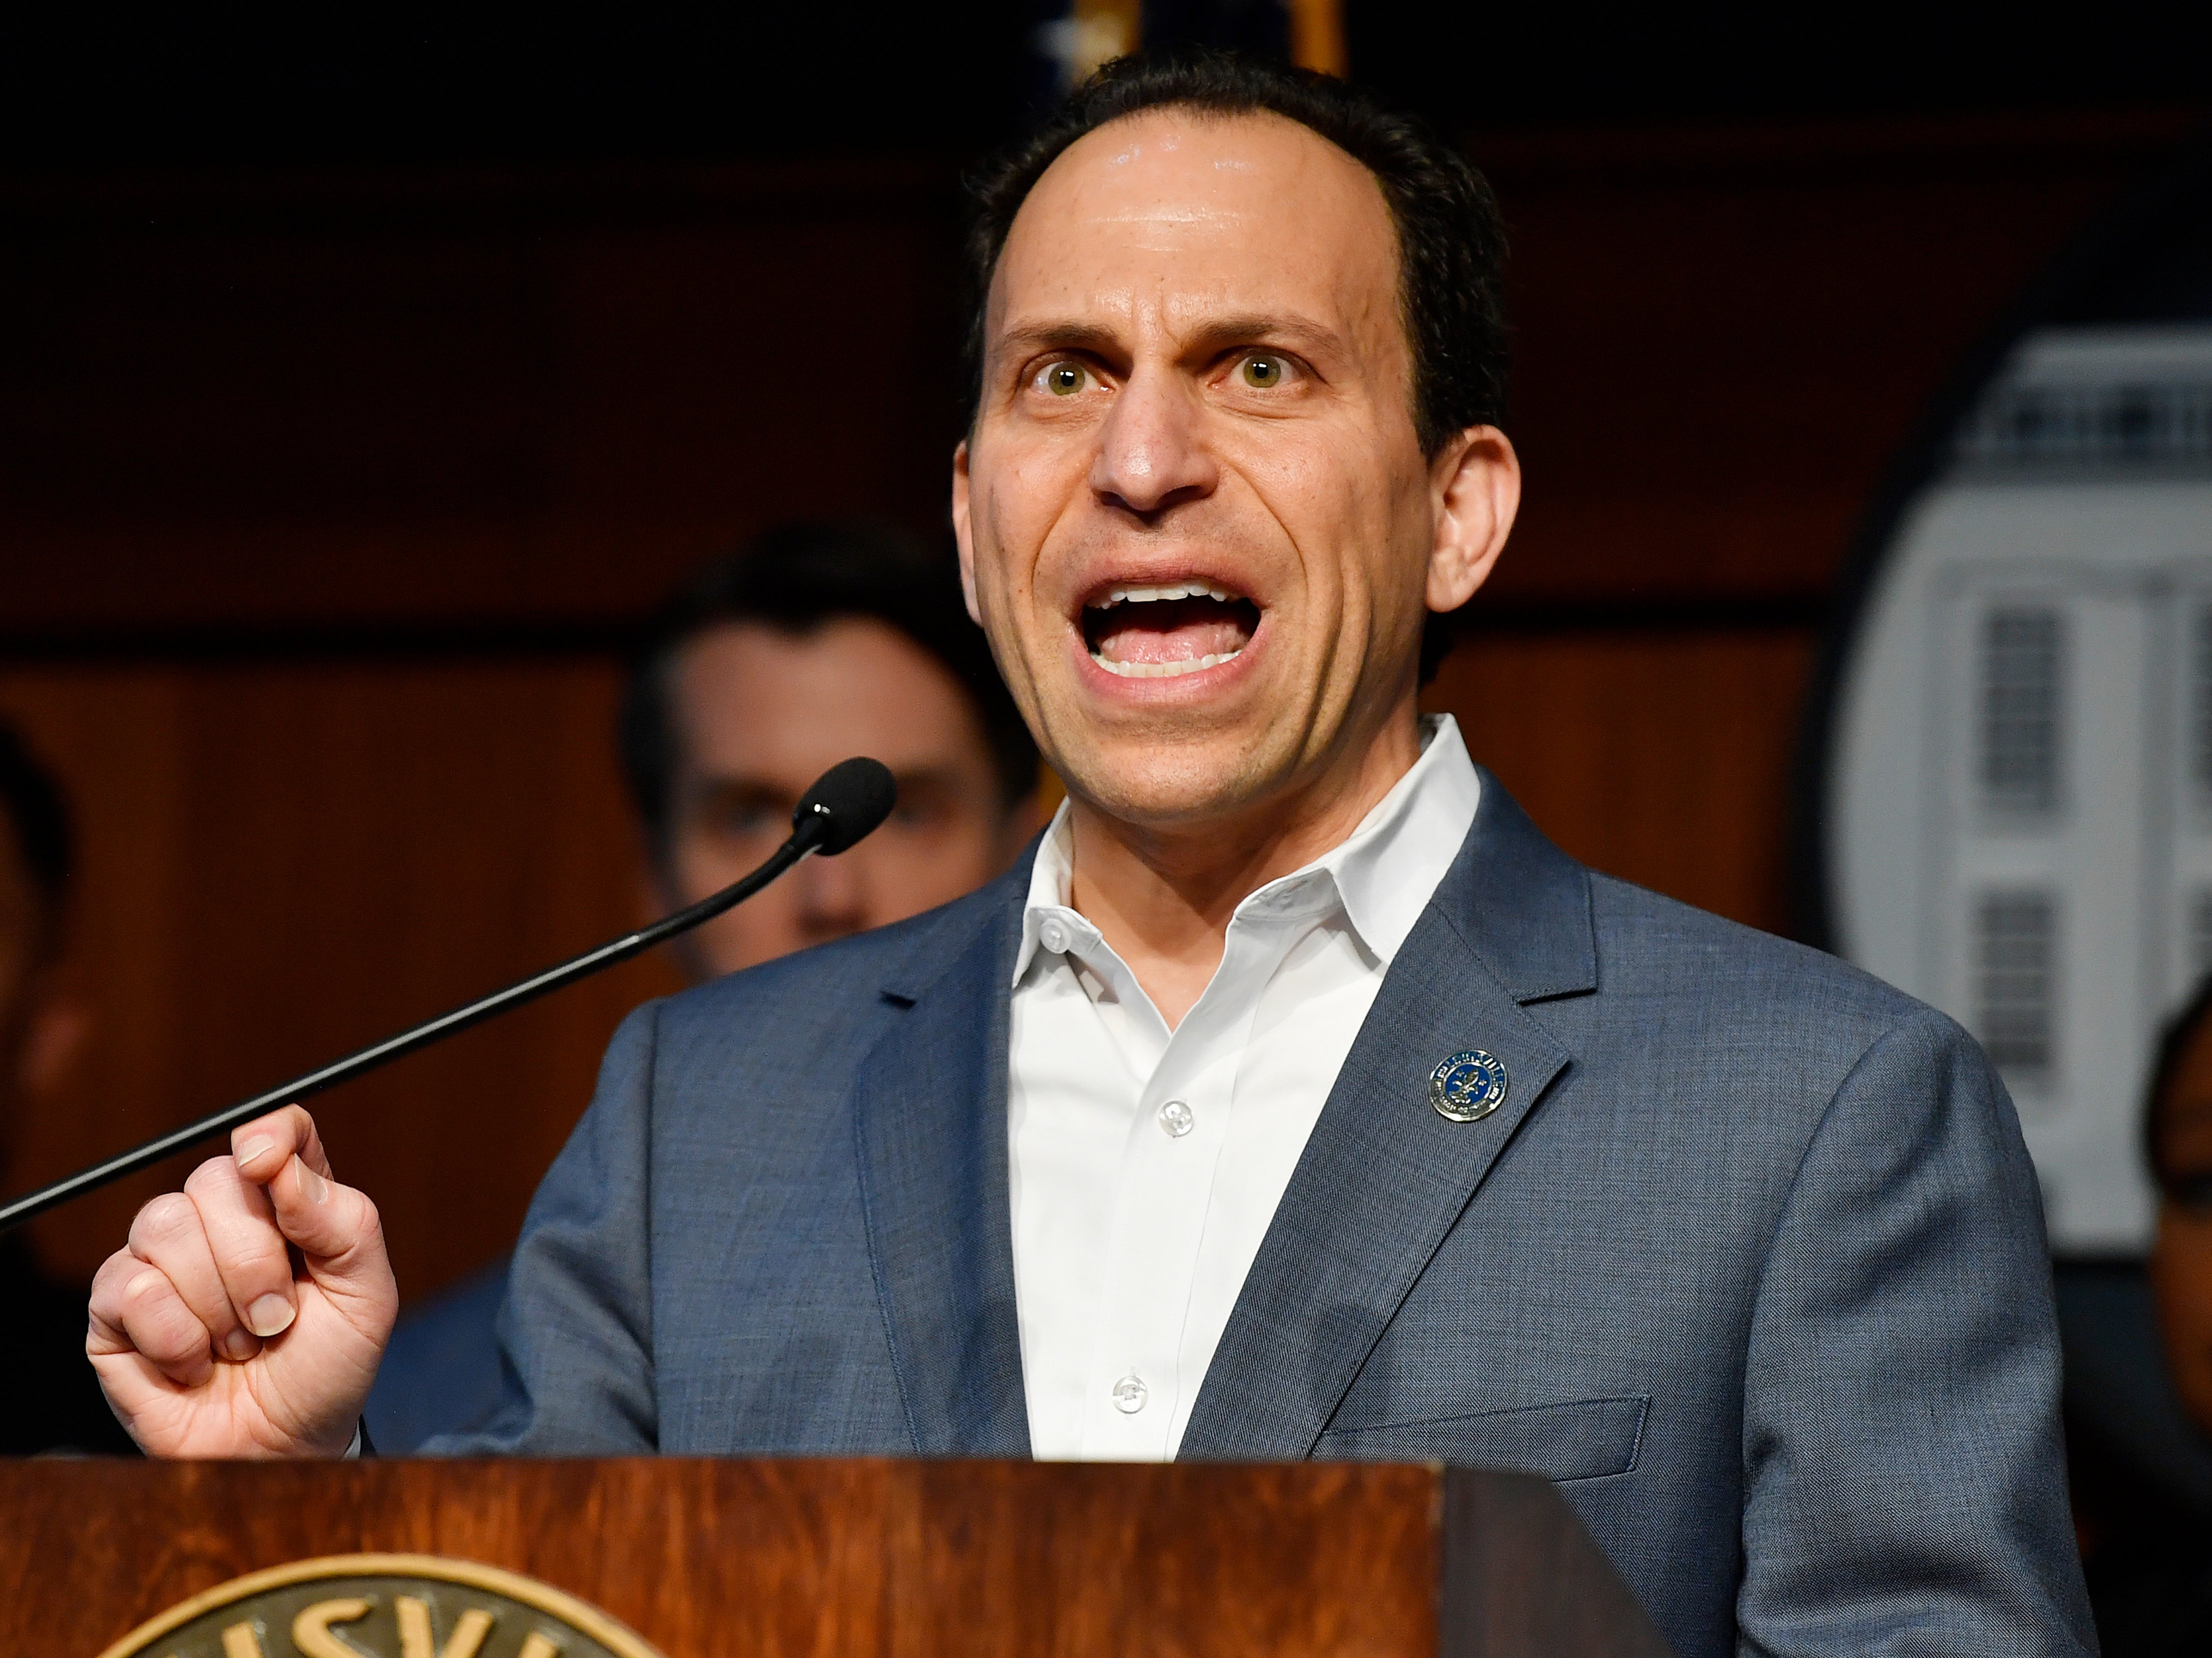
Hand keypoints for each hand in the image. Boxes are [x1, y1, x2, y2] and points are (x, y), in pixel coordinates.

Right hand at [86, 1106, 396, 1457]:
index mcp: (289, 1203)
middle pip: (215, 1178)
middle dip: (255, 1259)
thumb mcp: (366, 1296)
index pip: (276, 1132)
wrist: (284, 1444)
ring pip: (166, 1224)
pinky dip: (176, 1335)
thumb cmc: (328, 1367)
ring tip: (240, 1343)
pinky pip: (129, 1285)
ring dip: (217, 1302)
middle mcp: (223, 1219)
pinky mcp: (116, 1306)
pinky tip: (196, 1362)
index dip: (270, 1135)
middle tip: (277, 1318)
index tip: (267, 1161)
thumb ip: (342, 1221)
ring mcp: (164, 1258)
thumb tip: (280, 1163)